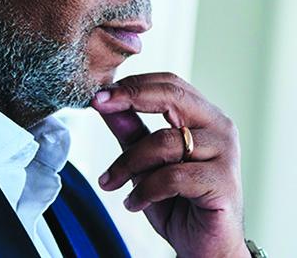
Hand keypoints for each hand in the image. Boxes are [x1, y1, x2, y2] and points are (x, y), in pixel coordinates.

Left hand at [91, 72, 249, 257]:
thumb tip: (104, 102)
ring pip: (164, 141)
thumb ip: (129, 129)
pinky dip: (145, 190)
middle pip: (172, 96)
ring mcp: (225, 153)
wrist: (203, 249)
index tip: (100, 94)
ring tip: (112, 181)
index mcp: (204, 115)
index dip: (133, 83)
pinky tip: (135, 203)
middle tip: (100, 105)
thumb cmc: (178, 201)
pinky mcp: (224, 182)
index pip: (169, 83)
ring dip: (128, 162)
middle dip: (130, 98)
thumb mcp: (144, 160)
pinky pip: (171, 177)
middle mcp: (219, 126)